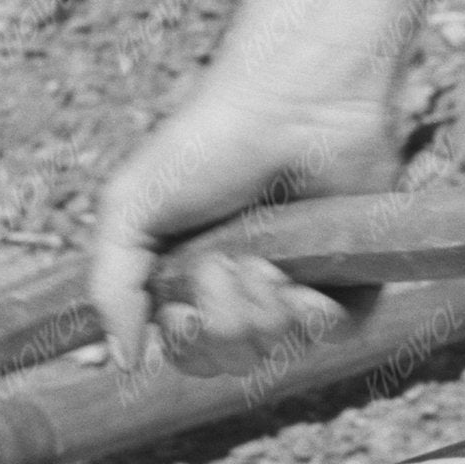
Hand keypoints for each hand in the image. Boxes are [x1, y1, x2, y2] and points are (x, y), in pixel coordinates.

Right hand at [89, 52, 399, 374]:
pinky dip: (314, 321)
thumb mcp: (132, 208)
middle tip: (224, 264)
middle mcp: (247, 288)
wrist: (293, 102)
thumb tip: (122, 361)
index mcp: (194, 278)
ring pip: (279, 352)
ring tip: (265, 262)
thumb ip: (112, 287)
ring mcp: (302, 282)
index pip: (188, 353)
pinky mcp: (352, 274)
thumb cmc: (209, 143)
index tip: (183, 306)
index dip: (185, 343)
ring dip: (263, 316)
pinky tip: (304, 287)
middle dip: (222, 325)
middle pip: (231, 361)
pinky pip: (334, 335)